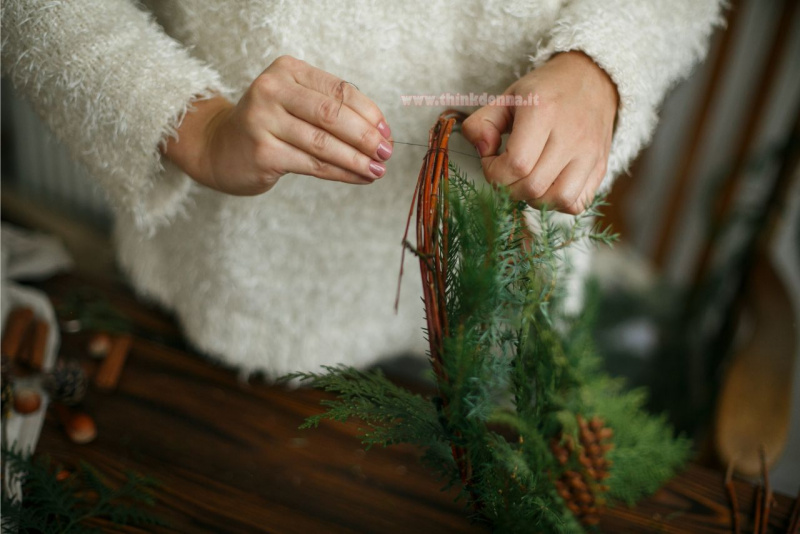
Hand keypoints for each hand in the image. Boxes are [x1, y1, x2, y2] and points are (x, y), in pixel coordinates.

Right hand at [162, 55, 392, 194]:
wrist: (219, 148)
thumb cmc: (268, 125)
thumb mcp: (295, 104)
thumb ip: (332, 110)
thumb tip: (380, 132)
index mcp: (287, 71)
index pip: (339, 90)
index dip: (369, 112)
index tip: (387, 131)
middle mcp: (271, 90)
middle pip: (332, 114)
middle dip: (366, 136)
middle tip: (387, 152)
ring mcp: (263, 121)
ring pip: (324, 143)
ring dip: (357, 159)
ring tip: (378, 169)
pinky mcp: (263, 152)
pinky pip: (313, 165)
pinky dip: (341, 172)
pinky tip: (359, 177)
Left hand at [462, 51, 617, 214]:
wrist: (592, 79)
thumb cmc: (544, 91)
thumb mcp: (506, 97)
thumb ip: (481, 123)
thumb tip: (482, 151)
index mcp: (543, 111)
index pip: (515, 164)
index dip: (494, 172)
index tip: (491, 160)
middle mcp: (570, 134)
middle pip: (533, 186)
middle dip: (508, 188)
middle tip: (505, 172)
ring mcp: (589, 153)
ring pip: (558, 200)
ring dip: (533, 199)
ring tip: (526, 181)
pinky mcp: (600, 166)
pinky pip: (577, 202)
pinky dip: (558, 203)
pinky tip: (548, 185)